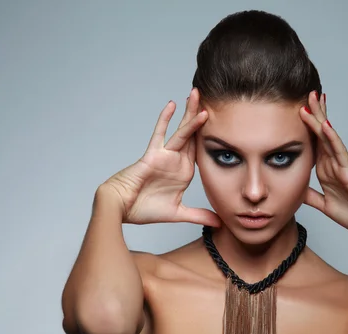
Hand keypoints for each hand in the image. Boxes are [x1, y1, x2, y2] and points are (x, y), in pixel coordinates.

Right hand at [99, 88, 220, 226]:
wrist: (121, 209)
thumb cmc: (143, 209)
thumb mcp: (178, 213)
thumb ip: (199, 216)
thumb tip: (219, 223)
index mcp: (184, 172)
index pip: (201, 150)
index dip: (211, 136)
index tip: (226, 123)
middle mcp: (176, 161)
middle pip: (193, 135)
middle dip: (201, 116)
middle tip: (212, 98)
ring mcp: (165, 156)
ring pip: (181, 131)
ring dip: (189, 113)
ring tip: (197, 95)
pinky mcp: (152, 155)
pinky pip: (160, 134)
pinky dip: (165, 120)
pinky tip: (172, 105)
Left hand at [299, 91, 347, 235]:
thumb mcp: (325, 205)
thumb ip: (311, 196)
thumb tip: (296, 190)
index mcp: (326, 170)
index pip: (314, 143)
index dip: (306, 127)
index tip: (299, 110)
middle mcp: (334, 163)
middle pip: (321, 134)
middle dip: (314, 114)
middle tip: (307, 94)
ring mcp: (342, 165)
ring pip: (328, 137)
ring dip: (320, 118)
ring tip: (314, 99)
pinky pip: (339, 152)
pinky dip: (332, 138)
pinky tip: (325, 125)